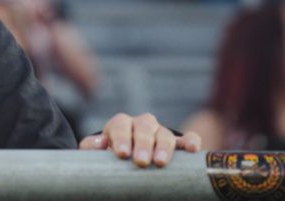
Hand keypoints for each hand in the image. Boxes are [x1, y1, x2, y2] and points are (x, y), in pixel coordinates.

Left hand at [79, 113, 201, 167]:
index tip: (122, 154)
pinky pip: (188, 138)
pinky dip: (191, 141)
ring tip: (160, 161)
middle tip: (141, 161)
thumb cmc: (113, 155)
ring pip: (164, 133)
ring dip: (163, 146)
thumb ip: (92, 147)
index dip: (121, 138)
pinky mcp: (179, 142)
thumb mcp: (99, 151)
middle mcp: (142, 125)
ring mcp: (161, 132)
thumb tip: (97, 144)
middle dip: (142, 144)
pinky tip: (193, 149)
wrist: (129, 158)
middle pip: (143, 128)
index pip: (120, 126)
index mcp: (121, 124)